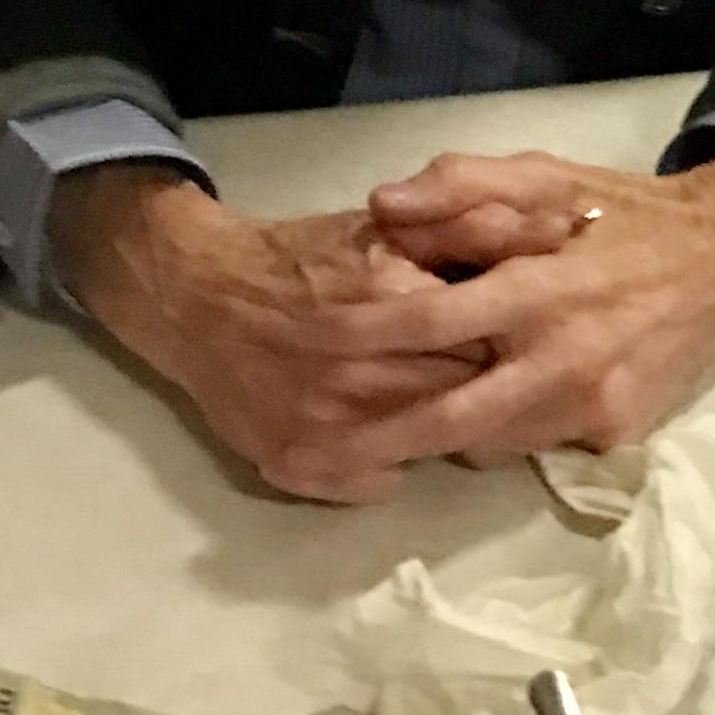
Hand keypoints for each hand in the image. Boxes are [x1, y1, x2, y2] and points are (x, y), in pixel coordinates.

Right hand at [49, 168, 486, 503]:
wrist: (198, 297)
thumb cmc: (297, 259)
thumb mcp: (375, 230)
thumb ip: (444, 245)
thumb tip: (516, 268)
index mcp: (380, 301)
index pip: (480, 337)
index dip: (499, 335)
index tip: (507, 334)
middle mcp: (353, 369)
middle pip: (458, 395)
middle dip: (479, 384)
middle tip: (484, 375)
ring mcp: (323, 427)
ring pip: (423, 444)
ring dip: (440, 426)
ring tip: (441, 403)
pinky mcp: (296, 465)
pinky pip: (377, 484)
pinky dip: (392, 464)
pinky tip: (390, 433)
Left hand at [335, 150, 714, 468]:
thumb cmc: (623, 211)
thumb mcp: (547, 174)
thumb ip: (463, 186)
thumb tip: (382, 207)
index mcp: (541, 288)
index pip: (435, 321)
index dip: (367, 337)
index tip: (312, 346)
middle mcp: (565, 360)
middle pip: (453, 419)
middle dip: (382, 437)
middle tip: (318, 447)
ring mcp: (594, 408)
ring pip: (493, 442)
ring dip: (445, 431)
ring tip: (391, 421)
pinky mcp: (617, 436)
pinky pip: (538, 444)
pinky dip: (505, 429)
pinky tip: (488, 406)